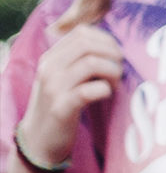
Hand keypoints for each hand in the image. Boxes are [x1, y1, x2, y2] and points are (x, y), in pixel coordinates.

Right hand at [24, 28, 122, 166]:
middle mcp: (49, 68)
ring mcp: (54, 87)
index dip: (106, 40)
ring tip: (115, 84)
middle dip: (113, 55)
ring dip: (113, 72)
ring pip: (91, 63)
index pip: (82, 32)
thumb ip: (80, 61)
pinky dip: (105, 90)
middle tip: (120, 71)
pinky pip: (89, 90)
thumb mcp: (64, 78)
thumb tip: (114, 49)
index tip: (116, 56)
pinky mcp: (62, 107)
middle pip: (88, 44)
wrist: (38, 139)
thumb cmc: (60, 106)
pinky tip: (106, 95)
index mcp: (51, 58)